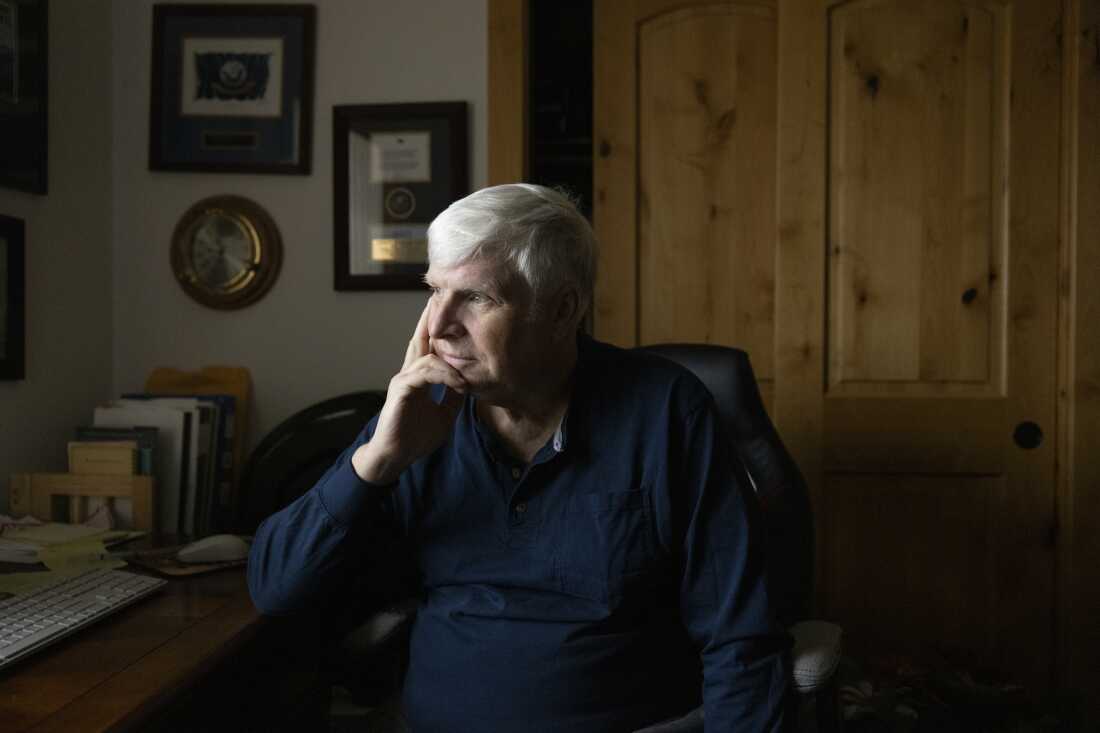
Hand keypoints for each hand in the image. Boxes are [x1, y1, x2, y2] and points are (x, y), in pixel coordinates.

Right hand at [352, 301, 466, 483]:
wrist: (394, 457)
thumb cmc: (415, 436)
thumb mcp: (444, 413)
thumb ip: (454, 395)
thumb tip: (469, 381)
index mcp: (419, 377)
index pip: (429, 346)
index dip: (438, 328)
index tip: (452, 310)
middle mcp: (409, 373)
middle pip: (421, 339)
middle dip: (432, 319)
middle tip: (444, 299)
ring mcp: (403, 380)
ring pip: (426, 355)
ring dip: (450, 360)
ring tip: (467, 370)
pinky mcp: (401, 391)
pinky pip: (423, 374)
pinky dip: (443, 375)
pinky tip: (458, 382)